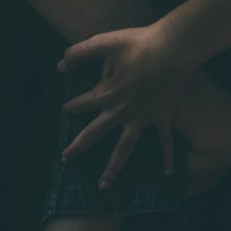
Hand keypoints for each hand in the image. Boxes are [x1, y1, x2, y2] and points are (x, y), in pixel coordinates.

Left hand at [58, 22, 187, 188]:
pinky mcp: (161, 118)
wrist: (170, 50)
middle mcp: (120, 112)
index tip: (65, 110)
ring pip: (123, 150)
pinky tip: (168, 174)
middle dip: (78, 147)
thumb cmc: (137, 44)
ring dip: (113, 169)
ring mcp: (141, 118)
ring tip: (103, 187)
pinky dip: (167, 158)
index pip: (81, 104)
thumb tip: (59, 66)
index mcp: (105, 94)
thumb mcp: (102, 43)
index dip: (71, 107)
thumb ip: (78, 53)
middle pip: (94, 135)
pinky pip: (164, 143)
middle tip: (65, 159)